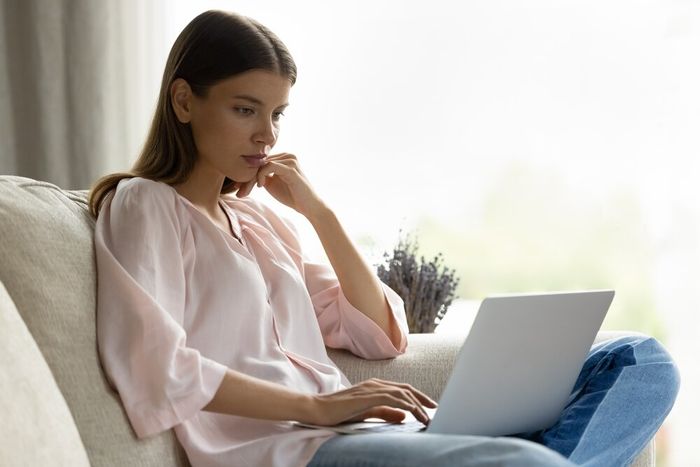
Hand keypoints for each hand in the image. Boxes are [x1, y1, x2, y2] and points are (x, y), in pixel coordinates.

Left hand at [234, 153, 325, 219]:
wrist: (309, 207)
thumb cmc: (292, 196)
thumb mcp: (272, 183)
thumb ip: (262, 175)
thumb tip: (244, 172)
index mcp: (283, 157)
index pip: (260, 162)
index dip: (247, 174)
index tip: (236, 187)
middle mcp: (287, 155)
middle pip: (260, 162)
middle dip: (246, 177)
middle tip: (237, 191)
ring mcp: (290, 160)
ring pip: (262, 164)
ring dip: (251, 178)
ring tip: (245, 191)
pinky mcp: (291, 168)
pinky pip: (269, 166)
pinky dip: (261, 175)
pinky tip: (260, 186)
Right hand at [304, 378, 437, 425]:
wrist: (318, 409)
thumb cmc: (340, 412)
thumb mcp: (367, 413)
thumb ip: (385, 413)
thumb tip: (404, 416)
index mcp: (375, 386)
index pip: (402, 389)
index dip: (418, 397)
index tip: (430, 407)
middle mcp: (375, 383)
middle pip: (406, 389)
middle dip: (423, 399)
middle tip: (436, 409)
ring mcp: (371, 388)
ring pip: (401, 393)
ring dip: (417, 405)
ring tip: (427, 417)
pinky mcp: (367, 396)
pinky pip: (391, 398)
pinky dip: (405, 405)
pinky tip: (414, 413)